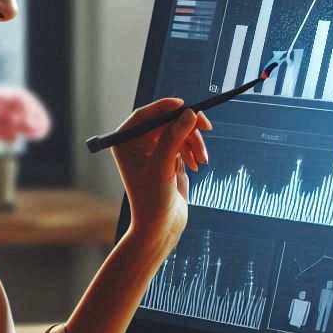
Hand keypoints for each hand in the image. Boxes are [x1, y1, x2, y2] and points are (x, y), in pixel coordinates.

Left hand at [110, 98, 210, 253]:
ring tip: (202, 160)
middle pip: (166, 121)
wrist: (161, 227)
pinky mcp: (169, 158)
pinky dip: (195, 150)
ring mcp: (155, 150)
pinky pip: (185, 143)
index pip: (145, 115)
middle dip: (187, 127)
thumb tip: (189, 113)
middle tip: (206, 126)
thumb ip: (173, 138)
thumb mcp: (162, 167)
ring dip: (194, 142)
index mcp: (126, 143)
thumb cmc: (152, 200)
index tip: (184, 105)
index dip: (165, 107)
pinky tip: (198, 164)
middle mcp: (138, 144)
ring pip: (179, 131)